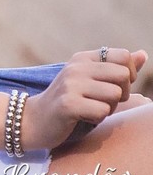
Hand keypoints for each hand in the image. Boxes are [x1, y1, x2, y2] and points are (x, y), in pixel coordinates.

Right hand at [20, 47, 146, 150]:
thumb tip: (143, 54)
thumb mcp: (90, 80)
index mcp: (83, 58)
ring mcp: (70, 84)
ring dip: (108, 108)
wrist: (33, 119)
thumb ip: (116, 68)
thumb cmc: (68, 101)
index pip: (123, 56)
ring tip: (90, 109)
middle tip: (103, 101)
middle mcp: (76, 67)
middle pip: (123, 76)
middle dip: (121, 94)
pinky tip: (82, 117)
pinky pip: (102, 111)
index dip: (129, 74)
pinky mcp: (68, 104)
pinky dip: (96, 118)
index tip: (114, 85)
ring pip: (115, 95)